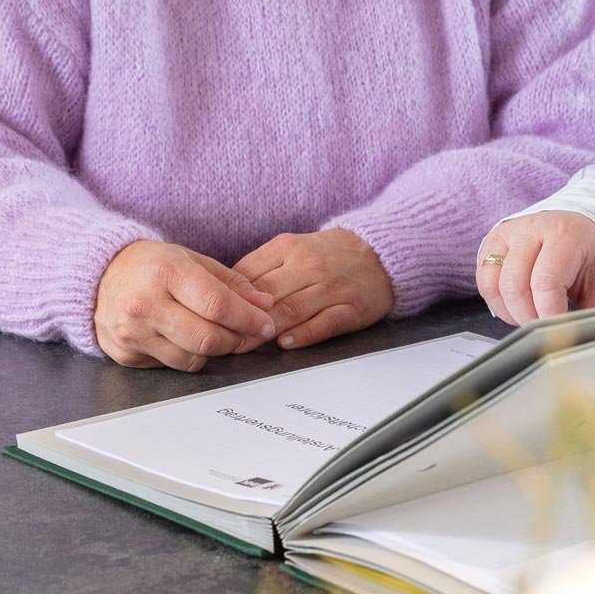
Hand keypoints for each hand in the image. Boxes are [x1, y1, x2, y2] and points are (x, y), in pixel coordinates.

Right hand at [94, 241, 276, 370]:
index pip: (218, 305)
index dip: (249, 319)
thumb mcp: (190, 260)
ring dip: (215, 350)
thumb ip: (230, 282)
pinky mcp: (126, 354)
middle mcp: (145, 304)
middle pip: (208, 338)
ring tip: (218, 334)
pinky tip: (186, 338)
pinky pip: (173, 364)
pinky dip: (189, 355)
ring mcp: (132, 332)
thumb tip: (264, 304)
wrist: (97, 276)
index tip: (265, 323)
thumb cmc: (149, 265)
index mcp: (165, 272)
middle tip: (248, 333)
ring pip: (193, 358)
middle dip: (237, 339)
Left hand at [232, 228, 394, 347]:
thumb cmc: (330, 254)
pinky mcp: (351, 308)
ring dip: (265, 331)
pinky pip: (324, 323)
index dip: (227, 299)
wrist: (382, 253)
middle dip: (240, 321)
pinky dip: (304, 334)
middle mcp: (308, 266)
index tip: (212, 317)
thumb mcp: (292, 247)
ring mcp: (330, 288)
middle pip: (265, 297)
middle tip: (222, 340)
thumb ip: (261, 268)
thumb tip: (226, 294)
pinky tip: (286, 343)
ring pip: (290, 311)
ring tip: (245, 346)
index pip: (247, 275)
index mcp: (287, 248)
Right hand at [476, 213, 594, 322]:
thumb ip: (592, 312)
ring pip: (493, 285)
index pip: (545, 282)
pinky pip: (483, 281)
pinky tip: (515, 306)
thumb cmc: (587, 257)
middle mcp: (532, 229)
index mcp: (564, 235)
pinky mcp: (491, 243)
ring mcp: (508, 234)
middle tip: (542, 326)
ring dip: (510, 312)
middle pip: (514, 285)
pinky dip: (497, 303)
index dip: (548, 313)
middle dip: (527, 317)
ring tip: (529, 316)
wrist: (575, 229)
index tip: (555, 328)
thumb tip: (579, 340)